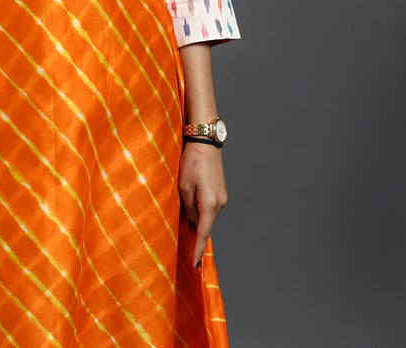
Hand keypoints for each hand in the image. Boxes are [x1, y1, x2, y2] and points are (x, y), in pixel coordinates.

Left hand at [178, 141, 226, 268]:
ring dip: (199, 224)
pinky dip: (202, 213)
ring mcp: (222, 197)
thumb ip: (188, 207)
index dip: (198, 250)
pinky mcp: (220, 191)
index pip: (203, 233)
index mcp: (210, 203)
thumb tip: (192, 224)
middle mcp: (220, 203)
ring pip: (208, 216)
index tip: (195, 265)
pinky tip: (193, 215)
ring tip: (187, 235)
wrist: (205, 141)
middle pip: (207, 226)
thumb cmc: (192, 161)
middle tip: (188, 256)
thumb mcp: (184, 185)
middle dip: (197, 239)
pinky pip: (210, 208)